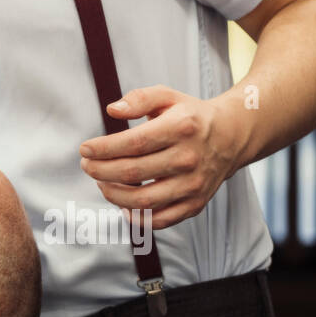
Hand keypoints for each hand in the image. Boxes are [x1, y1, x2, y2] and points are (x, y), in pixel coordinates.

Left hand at [77, 85, 248, 229]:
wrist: (231, 136)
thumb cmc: (190, 115)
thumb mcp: (167, 96)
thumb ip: (139, 99)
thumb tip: (112, 110)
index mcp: (181, 128)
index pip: (134, 143)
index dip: (104, 149)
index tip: (85, 149)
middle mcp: (189, 158)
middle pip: (134, 172)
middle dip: (101, 171)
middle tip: (87, 165)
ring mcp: (193, 184)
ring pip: (144, 200)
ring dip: (114, 195)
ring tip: (101, 183)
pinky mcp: (196, 204)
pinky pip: (162, 220)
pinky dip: (138, 218)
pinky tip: (122, 205)